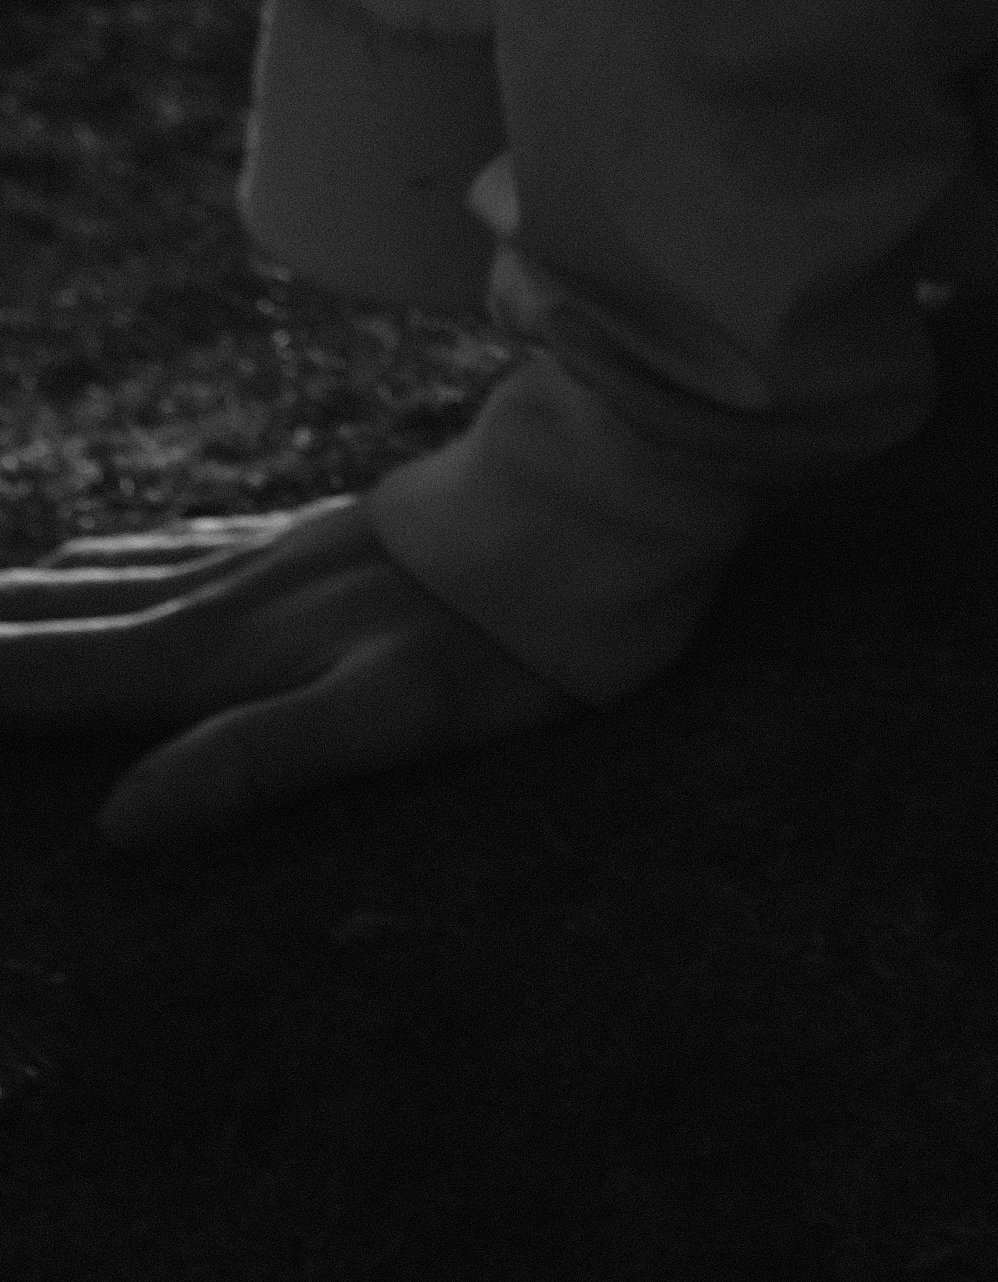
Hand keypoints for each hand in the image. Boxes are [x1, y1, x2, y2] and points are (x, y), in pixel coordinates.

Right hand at [0, 494, 567, 852]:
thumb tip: (120, 826)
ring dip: (17, 596)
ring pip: (101, 577)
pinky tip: (97, 565)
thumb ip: (257, 764)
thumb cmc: (507, 637)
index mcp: (216, 655)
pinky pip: (163, 551)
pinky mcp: (307, 539)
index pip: (46, 677)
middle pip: (49, 616)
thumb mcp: (394, 718)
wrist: (599, 510)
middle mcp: (217, 596)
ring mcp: (261, 557)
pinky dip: (96, 567)